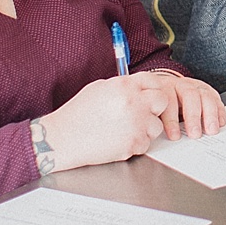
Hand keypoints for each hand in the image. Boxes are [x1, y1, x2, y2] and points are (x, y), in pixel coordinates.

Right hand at [34, 73, 219, 173]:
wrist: (63, 139)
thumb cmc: (77, 115)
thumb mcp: (99, 89)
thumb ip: (122, 86)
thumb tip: (138, 87)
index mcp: (124, 86)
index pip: (153, 80)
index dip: (152, 88)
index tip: (149, 94)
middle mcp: (134, 103)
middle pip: (162, 100)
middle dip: (154, 107)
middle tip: (141, 113)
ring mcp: (136, 124)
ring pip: (157, 125)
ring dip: (146, 127)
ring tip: (126, 129)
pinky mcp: (133, 143)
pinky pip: (147, 143)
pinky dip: (137, 143)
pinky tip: (120, 140)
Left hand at [137, 69, 225, 138]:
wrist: (161, 92)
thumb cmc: (156, 106)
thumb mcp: (152, 112)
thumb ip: (155, 122)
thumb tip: (157, 139)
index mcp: (162, 88)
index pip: (168, 101)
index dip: (171, 120)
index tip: (174, 136)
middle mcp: (179, 84)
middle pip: (189, 95)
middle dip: (193, 116)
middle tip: (195, 134)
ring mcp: (194, 85)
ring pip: (204, 95)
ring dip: (210, 114)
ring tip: (211, 130)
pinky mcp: (206, 90)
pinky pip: (215, 98)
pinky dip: (219, 110)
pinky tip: (220, 122)